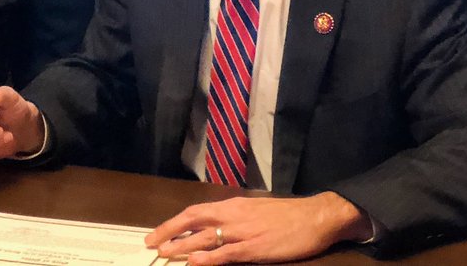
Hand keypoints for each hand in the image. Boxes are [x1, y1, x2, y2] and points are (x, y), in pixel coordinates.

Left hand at [145, 193, 371, 264]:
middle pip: (194, 220)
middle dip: (170, 231)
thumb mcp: (257, 210)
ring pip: (206, 237)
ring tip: (164, 253)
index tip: (158, 232)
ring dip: (183, 246)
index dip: (175, 222)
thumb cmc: (288, 215)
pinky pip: (227, 253)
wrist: (315, 217)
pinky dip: (209, 258)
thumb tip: (214, 228)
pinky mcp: (255, 248)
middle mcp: (234, 215)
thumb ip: (235, 218)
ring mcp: (243, 232)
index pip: (196, 211)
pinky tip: (195, 262)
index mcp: (234, 205)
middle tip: (151, 243)